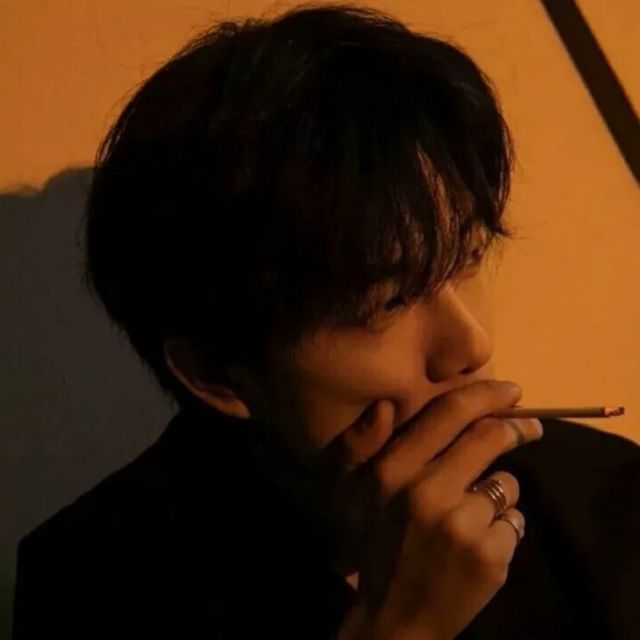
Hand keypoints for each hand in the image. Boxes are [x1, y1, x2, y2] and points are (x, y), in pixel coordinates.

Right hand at [337, 379, 542, 639]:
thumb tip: (384, 404)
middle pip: (490, 438)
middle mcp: (427, 492)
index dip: (486, 395)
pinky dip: (504, 528)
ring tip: (474, 517)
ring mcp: (462, 525)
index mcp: (393, 470)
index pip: (449, 414)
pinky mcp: (490, 556)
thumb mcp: (357, 492)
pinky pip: (515, 522)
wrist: (395, 618)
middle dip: (518, 428)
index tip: (511, 391)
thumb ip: (361, 443)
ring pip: (507, 484)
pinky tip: (478, 546)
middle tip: (531, 428)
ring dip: (500, 493)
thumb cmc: (378, 545)